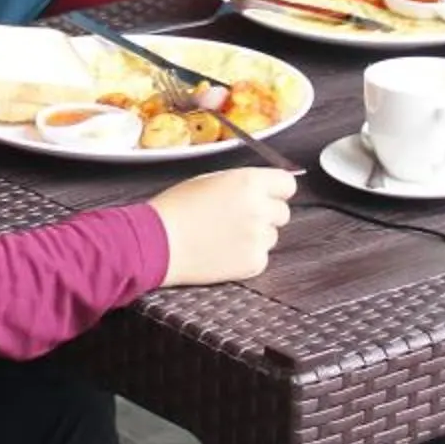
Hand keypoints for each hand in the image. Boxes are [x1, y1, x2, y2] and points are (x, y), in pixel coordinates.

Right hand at [149, 167, 295, 287]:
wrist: (157, 242)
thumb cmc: (175, 208)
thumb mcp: (210, 180)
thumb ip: (241, 183)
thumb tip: (261, 188)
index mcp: (249, 182)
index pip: (287, 184)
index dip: (275, 190)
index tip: (266, 195)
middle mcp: (259, 209)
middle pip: (282, 212)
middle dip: (265, 214)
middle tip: (238, 218)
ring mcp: (258, 238)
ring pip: (272, 236)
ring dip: (256, 236)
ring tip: (224, 236)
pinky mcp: (253, 263)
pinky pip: (261, 257)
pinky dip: (246, 256)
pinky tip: (222, 252)